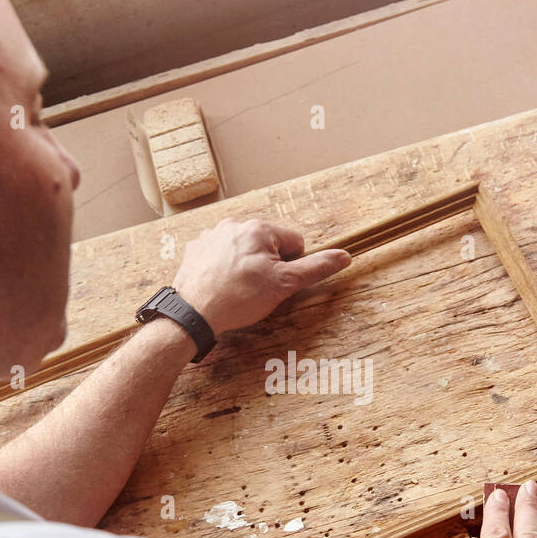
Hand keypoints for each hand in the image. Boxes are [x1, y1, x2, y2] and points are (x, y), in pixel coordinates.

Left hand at [171, 217, 350, 335]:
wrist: (193, 313)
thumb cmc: (238, 298)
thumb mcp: (284, 284)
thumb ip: (315, 268)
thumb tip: (343, 256)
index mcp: (259, 228)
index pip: (294, 242)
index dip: (291, 266)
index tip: (277, 282)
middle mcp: (234, 224)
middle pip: (268, 244)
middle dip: (268, 265)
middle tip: (257, 289)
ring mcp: (212, 235)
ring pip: (244, 249)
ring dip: (246, 265)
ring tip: (237, 289)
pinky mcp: (196, 249)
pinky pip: (221, 254)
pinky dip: (224, 267)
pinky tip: (221, 284)